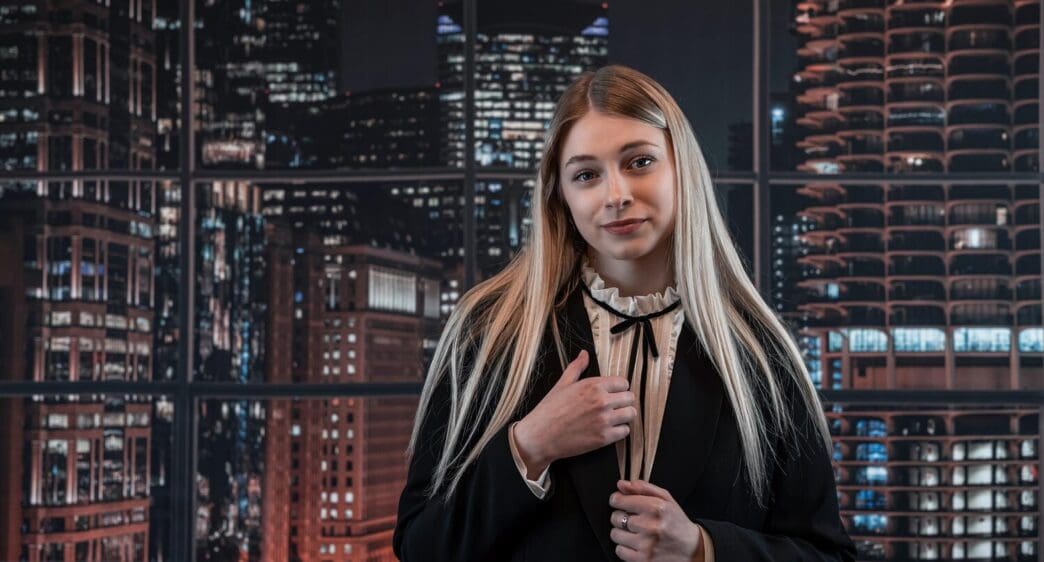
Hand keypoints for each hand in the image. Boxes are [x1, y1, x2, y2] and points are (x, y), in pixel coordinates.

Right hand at [513, 350, 635, 475]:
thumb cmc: (549, 411)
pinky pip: (625, 431)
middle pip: (630, 398)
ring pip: (631, 414)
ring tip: (615, 418)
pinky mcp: (604, 437)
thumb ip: (577, 368)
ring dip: (624, 416)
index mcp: (593, 385)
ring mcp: (604, 419)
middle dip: (623, 402)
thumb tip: (584, 355)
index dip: (619, 388)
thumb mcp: (562, 384)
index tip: (614, 393)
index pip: (623, 383)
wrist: (540, 436)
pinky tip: (610, 429)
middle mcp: (602, 401)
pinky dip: (619, 431)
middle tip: (614, 406)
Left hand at [609, 480, 703, 561]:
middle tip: (633, 519)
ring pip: (615, 534)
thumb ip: (643, 488)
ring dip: (622, 532)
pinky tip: (636, 544)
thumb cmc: (676, 522)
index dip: (617, 500)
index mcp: (656, 508)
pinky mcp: (642, 560)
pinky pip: (619, 550)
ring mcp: (646, 545)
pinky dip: (625, 547)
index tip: (618, 501)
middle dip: (621, 516)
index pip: (620, 500)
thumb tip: (621, 484)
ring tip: (635, 532)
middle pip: (615, 517)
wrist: (691, 549)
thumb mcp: (665, 499)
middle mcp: (651, 526)